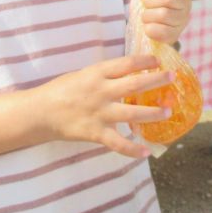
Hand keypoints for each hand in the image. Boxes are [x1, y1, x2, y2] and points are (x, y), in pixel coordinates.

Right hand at [35, 54, 174, 157]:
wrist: (39, 112)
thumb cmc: (61, 91)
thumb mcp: (83, 75)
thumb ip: (104, 75)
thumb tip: (130, 71)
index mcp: (96, 74)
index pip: (126, 63)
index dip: (144, 61)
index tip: (158, 60)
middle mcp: (100, 91)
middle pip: (134, 85)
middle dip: (156, 80)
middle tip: (172, 77)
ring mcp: (99, 113)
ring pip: (132, 113)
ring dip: (153, 113)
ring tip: (168, 112)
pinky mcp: (94, 132)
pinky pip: (117, 143)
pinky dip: (132, 149)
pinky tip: (146, 152)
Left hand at [133, 0, 190, 44]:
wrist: (150, 26)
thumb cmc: (151, 5)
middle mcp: (186, 2)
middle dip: (150, 1)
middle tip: (147, 6)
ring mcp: (182, 19)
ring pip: (163, 14)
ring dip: (147, 16)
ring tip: (148, 16)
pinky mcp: (175, 34)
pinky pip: (161, 31)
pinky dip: (149, 29)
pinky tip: (150, 27)